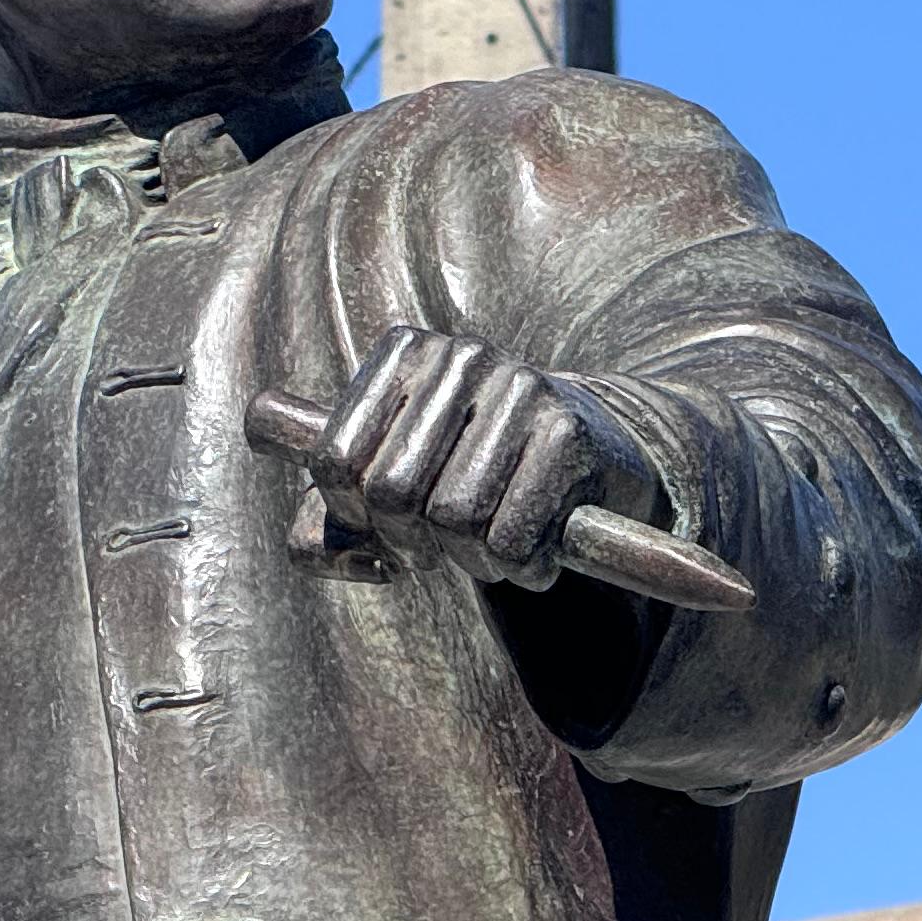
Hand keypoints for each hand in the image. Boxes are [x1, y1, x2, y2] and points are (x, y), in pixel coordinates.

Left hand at [294, 325, 658, 587]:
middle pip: (390, 492)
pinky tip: (536, 550)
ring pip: (454, 518)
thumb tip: (334, 554)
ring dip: (472, 561)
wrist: (595, 459)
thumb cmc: (472, 476)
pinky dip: (521, 567)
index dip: (351, 516)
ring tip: (492, 547)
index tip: (382, 524)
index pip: (333, 460)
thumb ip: (327, 529)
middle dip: (412, 543)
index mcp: (403, 352)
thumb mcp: (388, 495)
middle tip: (440, 547)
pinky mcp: (567, 431)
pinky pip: (513, 538)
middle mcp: (460, 356)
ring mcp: (519, 386)